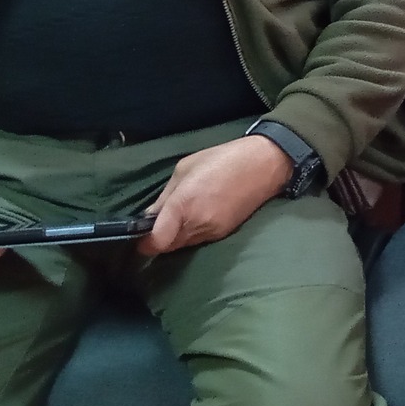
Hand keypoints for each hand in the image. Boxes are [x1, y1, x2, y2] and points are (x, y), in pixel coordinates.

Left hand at [139, 135, 292, 255]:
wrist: (265, 164)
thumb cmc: (222, 158)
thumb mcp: (185, 168)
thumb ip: (165, 196)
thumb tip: (149, 217)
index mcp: (183, 204)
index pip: (156, 242)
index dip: (144, 243)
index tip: (140, 234)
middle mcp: (197, 224)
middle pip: (166, 247)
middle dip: (158, 238)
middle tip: (158, 222)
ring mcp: (212, 232)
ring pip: (182, 245)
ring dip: (176, 236)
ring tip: (180, 216)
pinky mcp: (224, 234)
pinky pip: (198, 240)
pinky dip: (192, 233)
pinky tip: (198, 216)